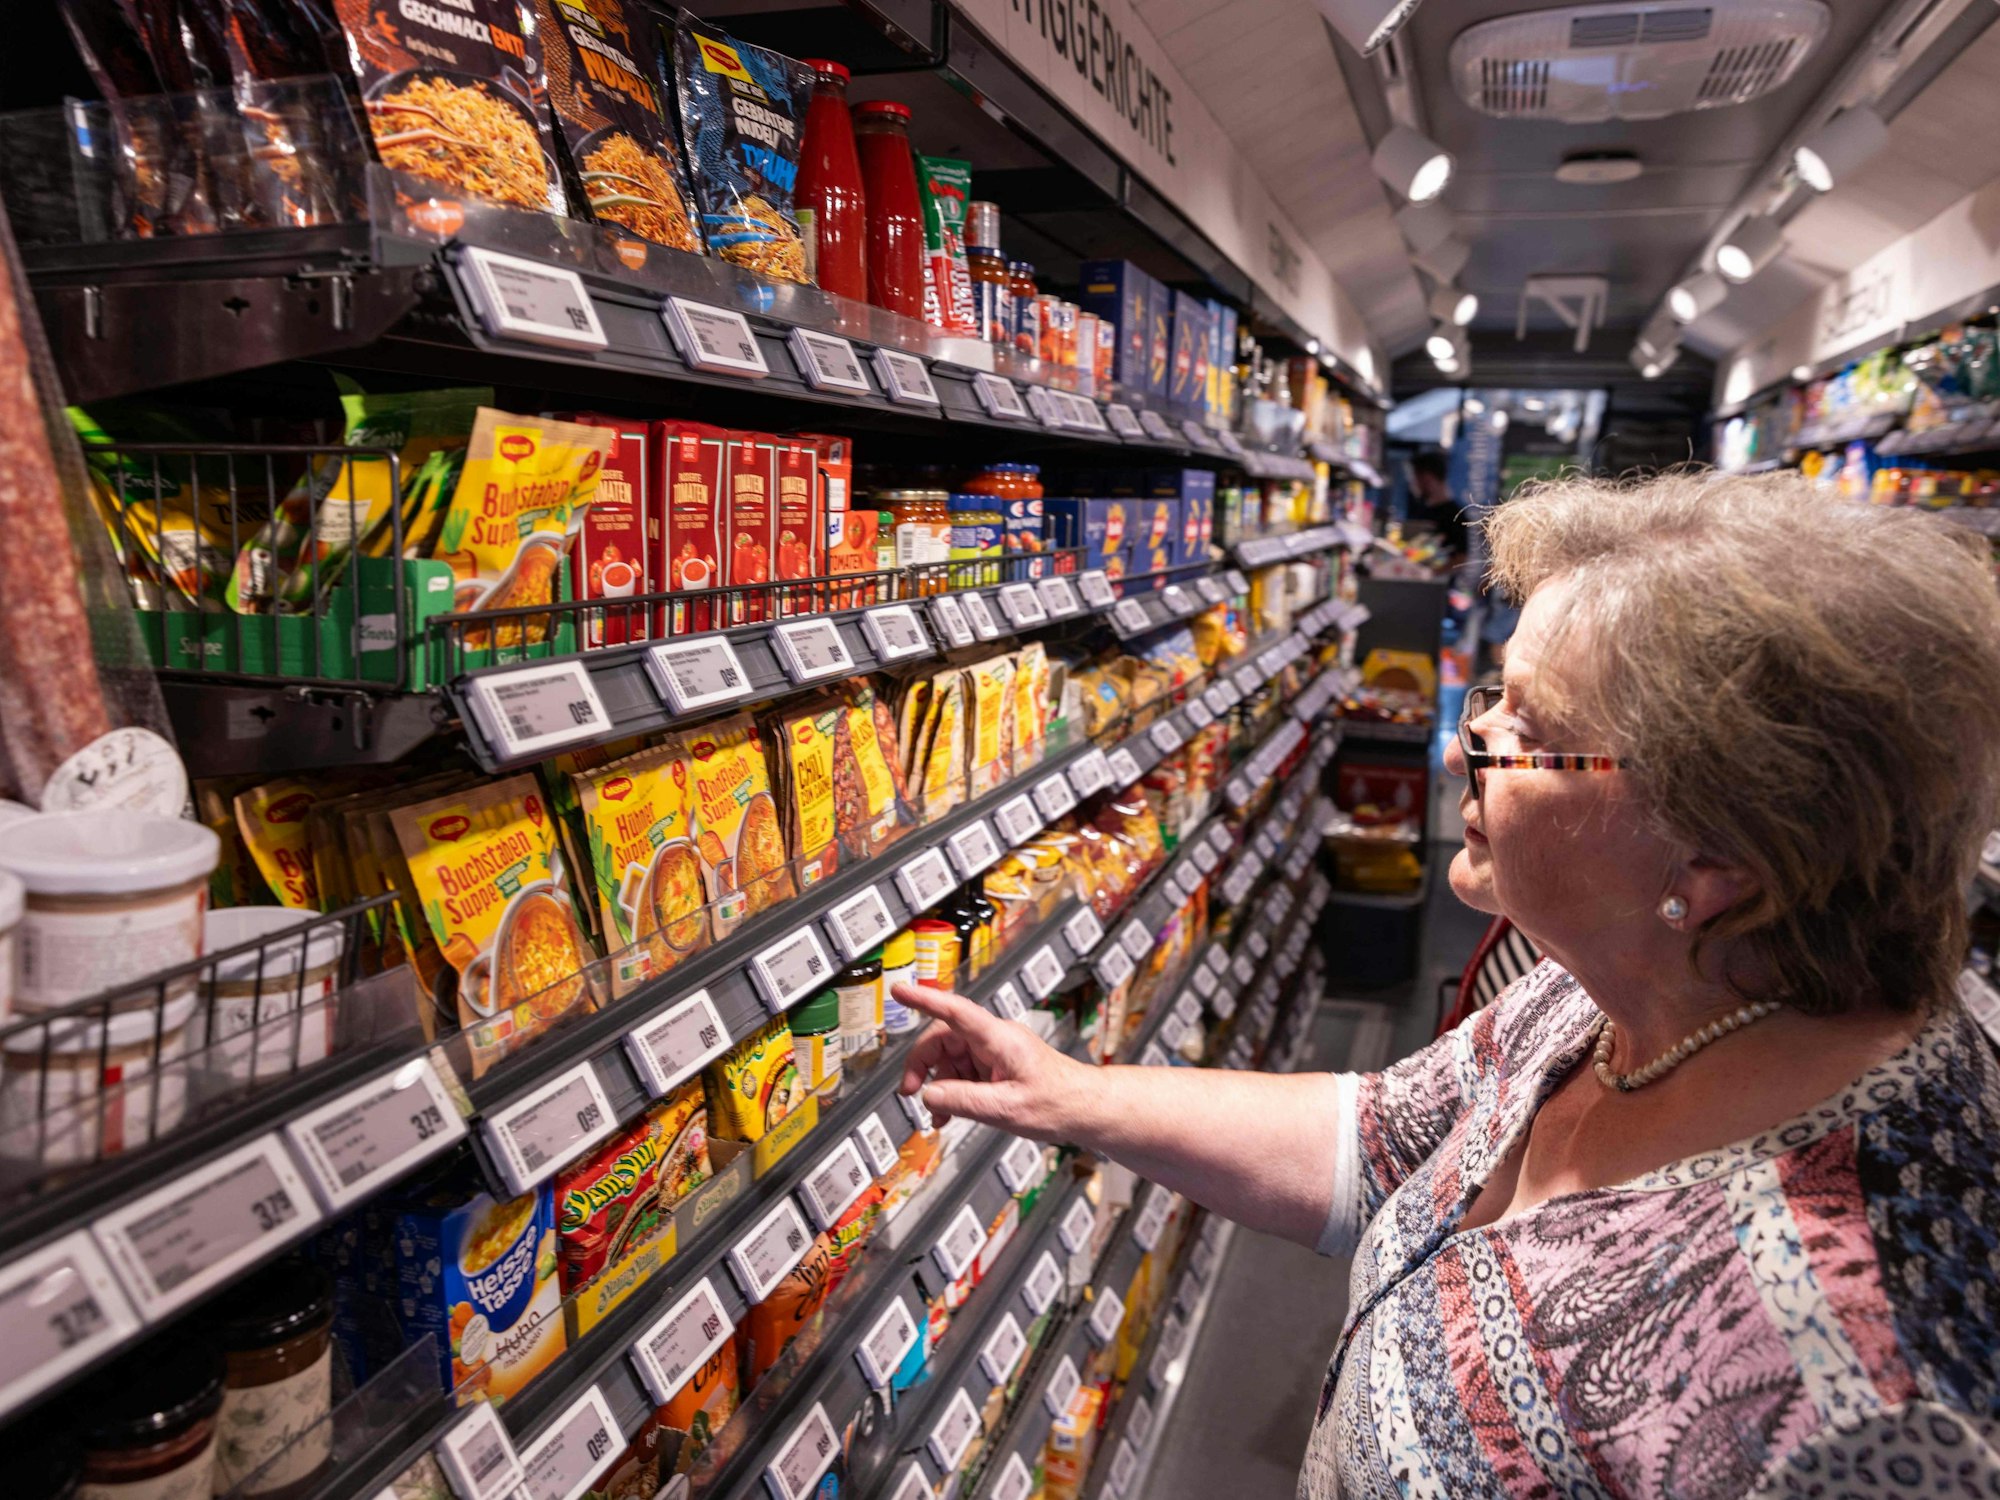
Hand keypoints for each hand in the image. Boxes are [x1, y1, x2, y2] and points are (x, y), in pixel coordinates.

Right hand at [894, 981, 1084, 1138]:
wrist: (1085, 1108)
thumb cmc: (1059, 1102)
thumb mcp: (1006, 1109)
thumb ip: (964, 1101)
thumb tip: (929, 1095)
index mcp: (999, 1039)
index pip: (955, 1011)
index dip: (924, 1000)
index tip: (901, 992)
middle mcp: (996, 1039)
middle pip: (944, 1037)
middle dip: (923, 1064)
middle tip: (911, 1091)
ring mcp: (996, 1052)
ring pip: (951, 1057)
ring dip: (939, 1084)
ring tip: (939, 1112)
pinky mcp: (998, 1066)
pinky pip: (964, 1070)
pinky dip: (953, 1089)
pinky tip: (951, 1110)